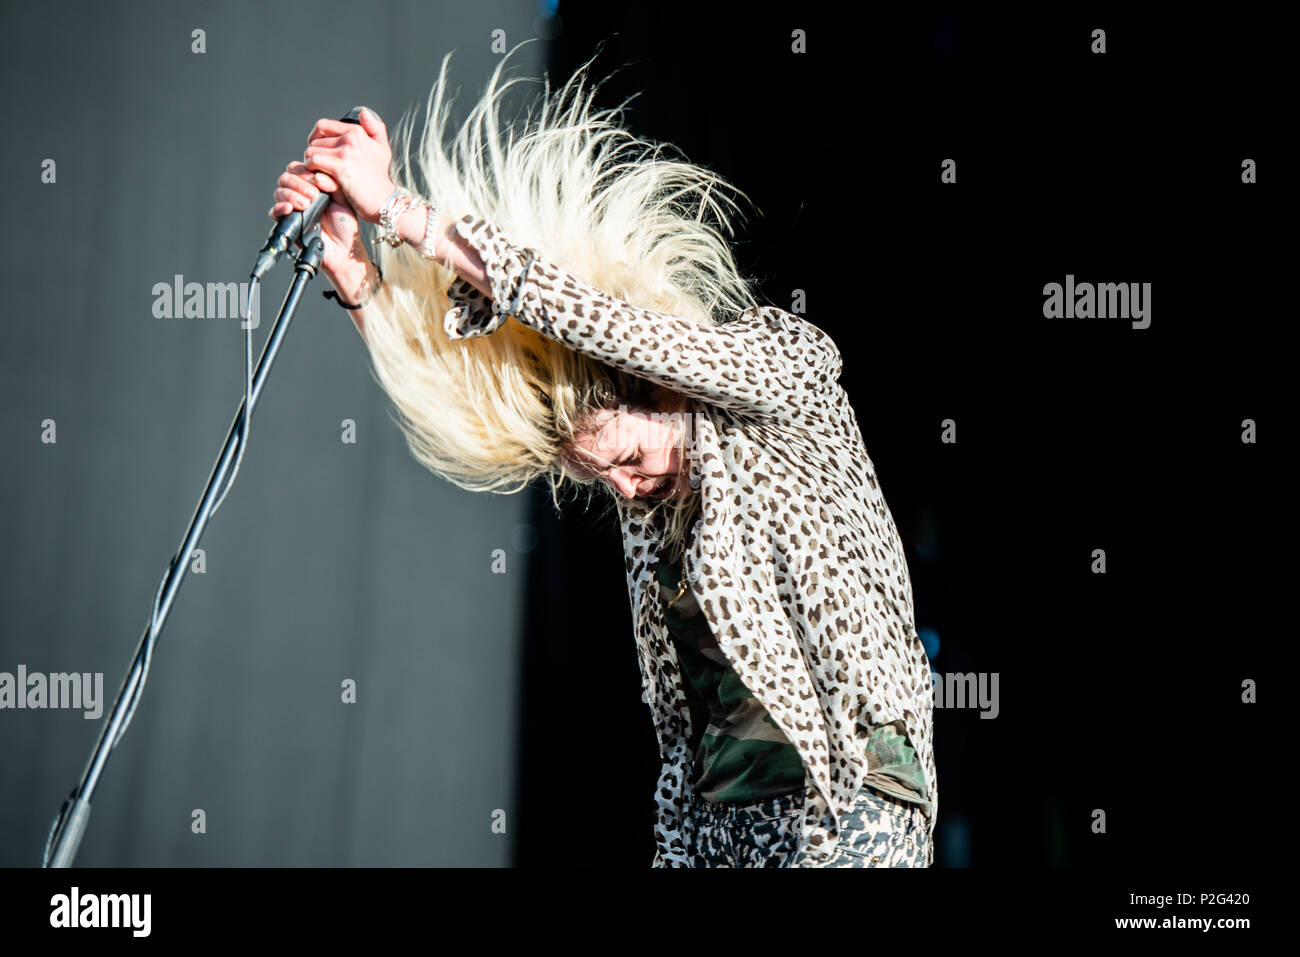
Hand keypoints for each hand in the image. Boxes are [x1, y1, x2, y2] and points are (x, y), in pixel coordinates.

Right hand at [268, 160, 371, 291]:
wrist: (344, 249)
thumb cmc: (344, 226)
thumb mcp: (344, 200)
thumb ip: (333, 183)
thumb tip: (318, 175)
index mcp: (312, 185)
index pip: (299, 169)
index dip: (305, 171)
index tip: (318, 182)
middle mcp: (300, 194)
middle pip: (286, 177)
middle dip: (299, 183)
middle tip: (313, 195)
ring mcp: (292, 208)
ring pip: (279, 192)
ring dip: (291, 194)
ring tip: (306, 204)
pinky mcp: (287, 223)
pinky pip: (273, 212)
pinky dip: (279, 207)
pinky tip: (290, 208)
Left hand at [302, 108, 395, 223]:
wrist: (385, 201)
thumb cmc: (379, 179)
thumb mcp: (382, 150)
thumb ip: (375, 129)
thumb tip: (363, 112)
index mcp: (357, 131)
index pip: (323, 126)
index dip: (314, 137)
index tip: (317, 150)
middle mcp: (351, 138)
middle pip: (314, 140)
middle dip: (314, 153)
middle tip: (319, 168)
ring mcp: (346, 152)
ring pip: (311, 151)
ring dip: (311, 163)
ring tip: (320, 173)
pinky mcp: (340, 167)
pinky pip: (313, 161)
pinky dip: (311, 170)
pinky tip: (319, 178)